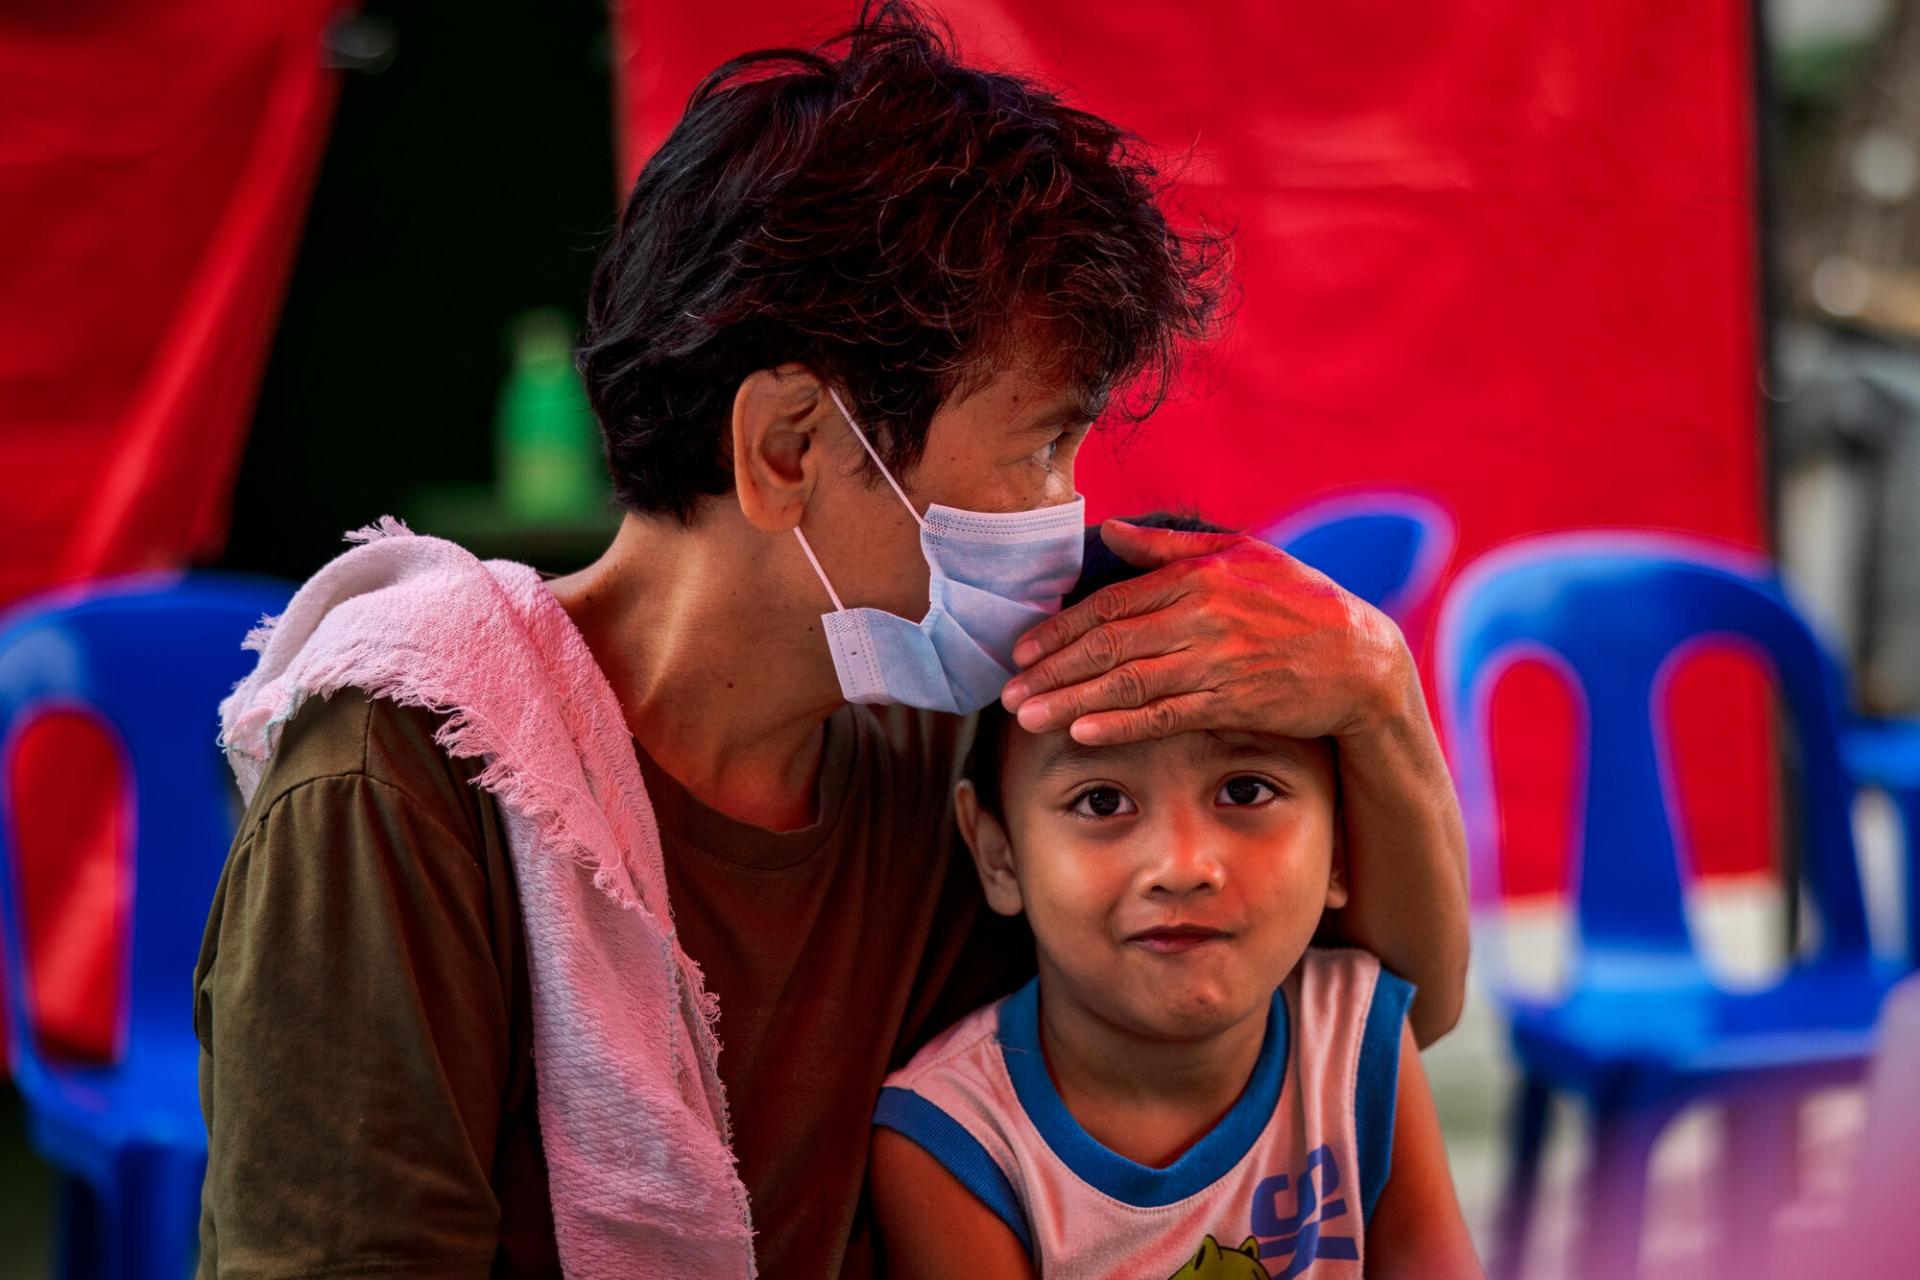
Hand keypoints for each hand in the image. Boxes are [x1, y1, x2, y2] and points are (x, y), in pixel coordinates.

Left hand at [1000, 519, 1413, 745]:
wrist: (1360, 660)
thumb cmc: (1297, 602)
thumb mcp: (1240, 553)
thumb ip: (1170, 547)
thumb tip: (1112, 532)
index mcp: (1196, 578)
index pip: (1111, 604)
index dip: (1060, 629)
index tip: (1023, 649)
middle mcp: (1201, 617)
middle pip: (1109, 646)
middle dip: (1052, 671)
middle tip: (1009, 692)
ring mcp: (1216, 661)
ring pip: (1128, 683)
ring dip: (1072, 701)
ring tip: (1029, 717)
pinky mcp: (1233, 701)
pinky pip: (1165, 715)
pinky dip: (1121, 724)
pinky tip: (1083, 733)